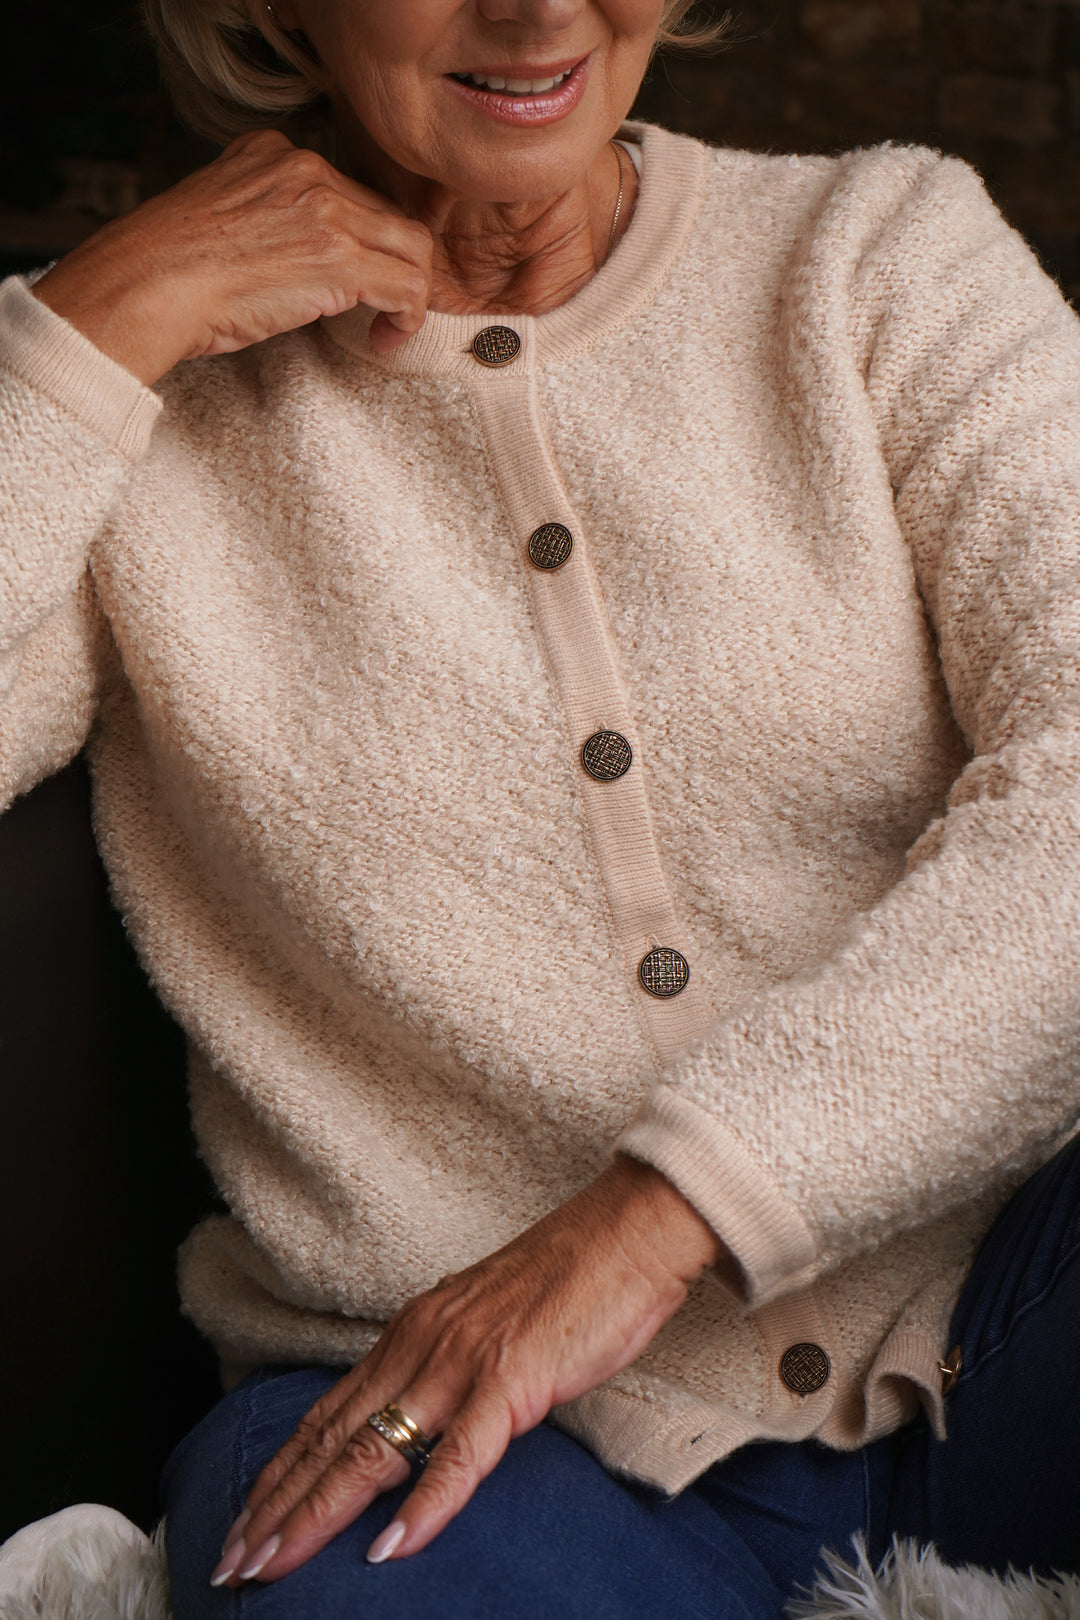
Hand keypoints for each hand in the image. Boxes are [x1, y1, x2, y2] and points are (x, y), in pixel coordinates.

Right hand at [33, 130, 432, 384]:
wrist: (148, 283)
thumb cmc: (167, 269)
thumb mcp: (219, 217)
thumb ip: (265, 218)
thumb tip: (296, 259)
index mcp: (275, 153)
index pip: (352, 192)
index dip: (364, 241)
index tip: (354, 281)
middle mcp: (307, 169)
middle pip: (389, 216)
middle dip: (394, 266)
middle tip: (381, 308)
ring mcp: (327, 211)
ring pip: (413, 248)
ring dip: (410, 293)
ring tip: (388, 327)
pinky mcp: (340, 258)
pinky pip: (409, 285)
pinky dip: (408, 317)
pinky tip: (385, 338)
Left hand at [212, 1156, 723, 1583]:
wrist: (626, 1231)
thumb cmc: (568, 1282)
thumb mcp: (484, 1327)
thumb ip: (447, 1373)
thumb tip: (422, 1427)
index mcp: (413, 1333)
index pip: (327, 1415)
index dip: (280, 1473)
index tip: (241, 1522)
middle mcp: (421, 1345)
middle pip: (332, 1439)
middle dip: (275, 1508)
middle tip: (228, 1563)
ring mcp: (463, 1362)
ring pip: (373, 1449)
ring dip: (317, 1514)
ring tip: (274, 1564)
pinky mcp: (512, 1379)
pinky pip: (460, 1454)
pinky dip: (424, 1506)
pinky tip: (390, 1550)